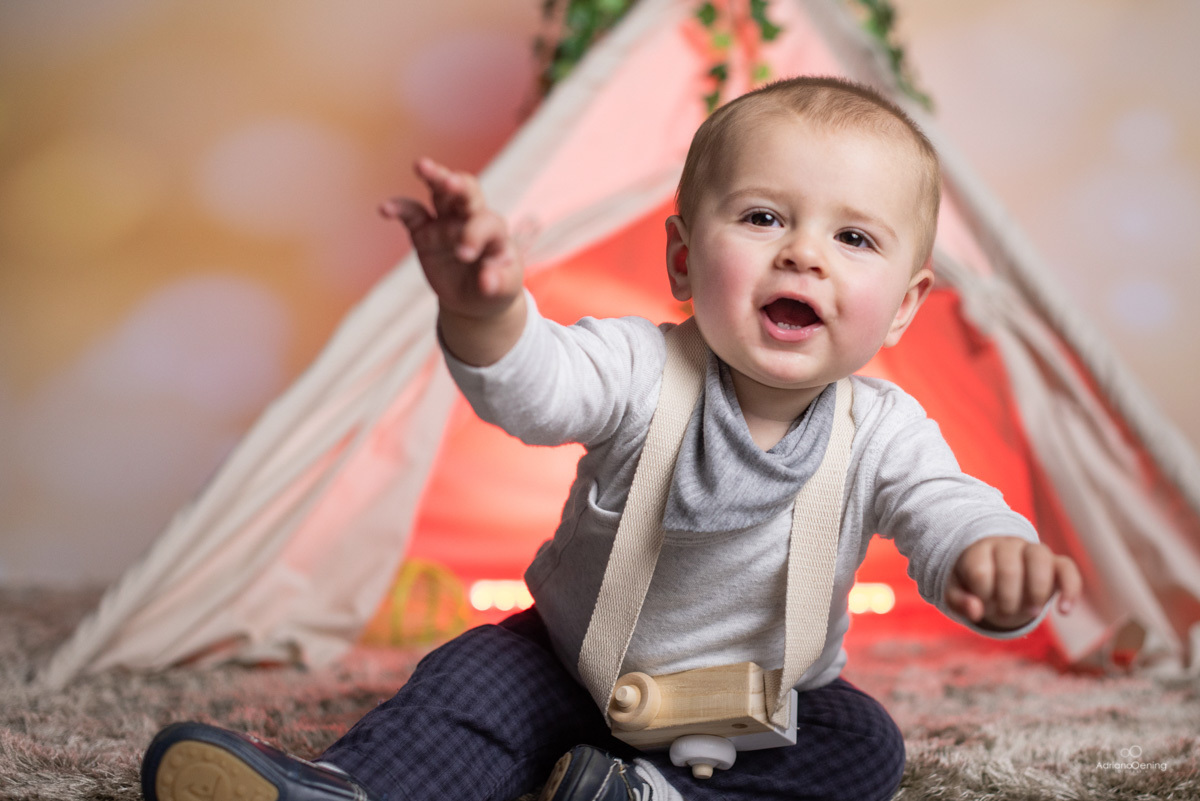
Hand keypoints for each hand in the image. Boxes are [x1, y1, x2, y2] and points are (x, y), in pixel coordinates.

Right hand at [381, 157, 522, 320]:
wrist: (476, 295)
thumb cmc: (496, 287)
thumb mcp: (505, 290)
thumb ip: (499, 283)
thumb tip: (486, 282)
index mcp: (495, 232)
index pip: (487, 223)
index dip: (474, 234)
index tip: (464, 254)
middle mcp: (471, 219)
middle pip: (467, 192)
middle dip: (457, 185)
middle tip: (449, 182)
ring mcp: (446, 222)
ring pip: (440, 193)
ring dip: (433, 177)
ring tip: (421, 165)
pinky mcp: (424, 231)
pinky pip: (411, 214)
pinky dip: (399, 208)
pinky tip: (384, 209)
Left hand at [945, 537, 1081, 630]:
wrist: (998, 575)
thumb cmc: (974, 584)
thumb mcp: (957, 592)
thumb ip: (958, 601)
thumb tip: (975, 611)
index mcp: (980, 549)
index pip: (981, 571)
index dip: (982, 596)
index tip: (982, 605)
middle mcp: (1007, 545)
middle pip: (1009, 567)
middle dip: (1006, 599)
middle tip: (1004, 613)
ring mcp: (1033, 551)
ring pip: (1039, 558)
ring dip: (1036, 591)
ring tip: (1030, 612)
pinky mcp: (1056, 563)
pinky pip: (1068, 568)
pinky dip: (1070, 589)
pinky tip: (1064, 611)